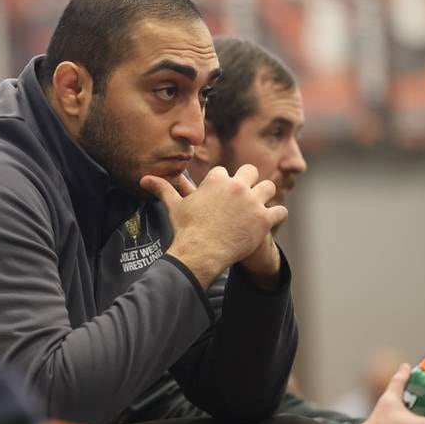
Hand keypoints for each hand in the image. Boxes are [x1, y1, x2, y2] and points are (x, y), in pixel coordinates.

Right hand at [140, 164, 286, 288]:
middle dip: (249, 181)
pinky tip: (268, 221)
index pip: (224, 172)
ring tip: (258, 207)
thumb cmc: (187, 229)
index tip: (220, 195)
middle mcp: (237, 186)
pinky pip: (280, 211)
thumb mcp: (175, 206)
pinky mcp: (264, 219)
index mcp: (217, 179)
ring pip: (269, 188)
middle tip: (244, 196)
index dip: (223, 182)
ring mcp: (253, 202)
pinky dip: (276, 216)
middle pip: (251, 172)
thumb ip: (163, 189)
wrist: (200, 251)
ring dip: (265, 196)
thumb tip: (144, 179)